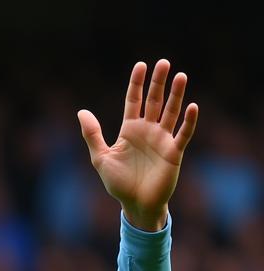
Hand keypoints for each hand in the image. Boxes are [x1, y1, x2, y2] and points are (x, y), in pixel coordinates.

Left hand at [78, 59, 197, 231]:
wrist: (135, 204)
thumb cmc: (119, 183)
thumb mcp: (101, 158)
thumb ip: (92, 135)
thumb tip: (81, 111)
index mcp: (130, 130)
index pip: (134, 101)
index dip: (137, 84)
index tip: (141, 65)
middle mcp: (148, 131)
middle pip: (154, 101)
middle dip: (158, 83)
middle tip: (164, 63)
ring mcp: (162, 140)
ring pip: (170, 112)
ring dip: (176, 95)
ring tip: (180, 76)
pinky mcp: (173, 152)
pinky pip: (183, 134)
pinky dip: (188, 121)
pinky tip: (192, 106)